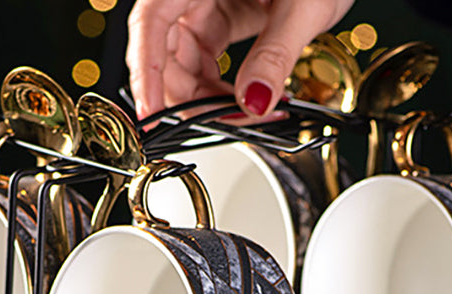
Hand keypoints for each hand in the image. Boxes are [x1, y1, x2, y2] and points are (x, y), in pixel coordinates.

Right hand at [126, 0, 354, 120]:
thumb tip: (253, 102)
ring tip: (244, 115)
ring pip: (187, 59)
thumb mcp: (305, 4)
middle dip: (187, 95)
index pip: (152, 22)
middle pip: (166, 48)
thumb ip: (275, 54)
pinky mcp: (227, 10)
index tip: (152, 115)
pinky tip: (247, 99)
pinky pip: (210, 55)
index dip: (147, 72)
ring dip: (208, 96)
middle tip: (220, 124)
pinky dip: (223, 84)